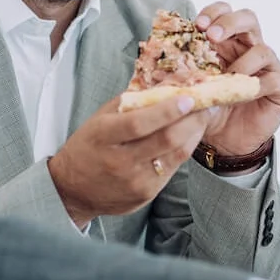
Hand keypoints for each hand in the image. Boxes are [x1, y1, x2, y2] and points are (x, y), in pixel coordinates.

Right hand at [47, 95, 211, 221]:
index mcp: (103, 136)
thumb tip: (163, 84)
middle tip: (207, 104)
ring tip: (203, 118)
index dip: (167, 111)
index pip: (139, 123)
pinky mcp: (145, 194)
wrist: (72, 190)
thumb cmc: (88, 146)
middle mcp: (119, 161)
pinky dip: (184, 150)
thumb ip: (129, 102)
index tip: (188, 98)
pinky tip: (189, 138)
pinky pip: (172, 170)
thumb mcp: (100, 120)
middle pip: (165, 140)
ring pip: (175, 156)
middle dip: (192, 120)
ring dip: (194, 134)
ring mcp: (134, 181)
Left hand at [195, 2, 279, 156]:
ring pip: (263, 50)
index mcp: (227, 42)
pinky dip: (259, 85)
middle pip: (249, 19)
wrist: (225, 142)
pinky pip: (276, 79)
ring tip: (227, 78)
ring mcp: (268, 67)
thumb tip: (156, 62)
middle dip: (230, 23)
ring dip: (243, 62)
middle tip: (212, 36)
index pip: (225, 12)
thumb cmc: (209, 109)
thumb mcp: (192, 88)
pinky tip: (244, 94)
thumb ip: (182, 72)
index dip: (214, 13)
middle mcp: (249, 49)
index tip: (198, 25)